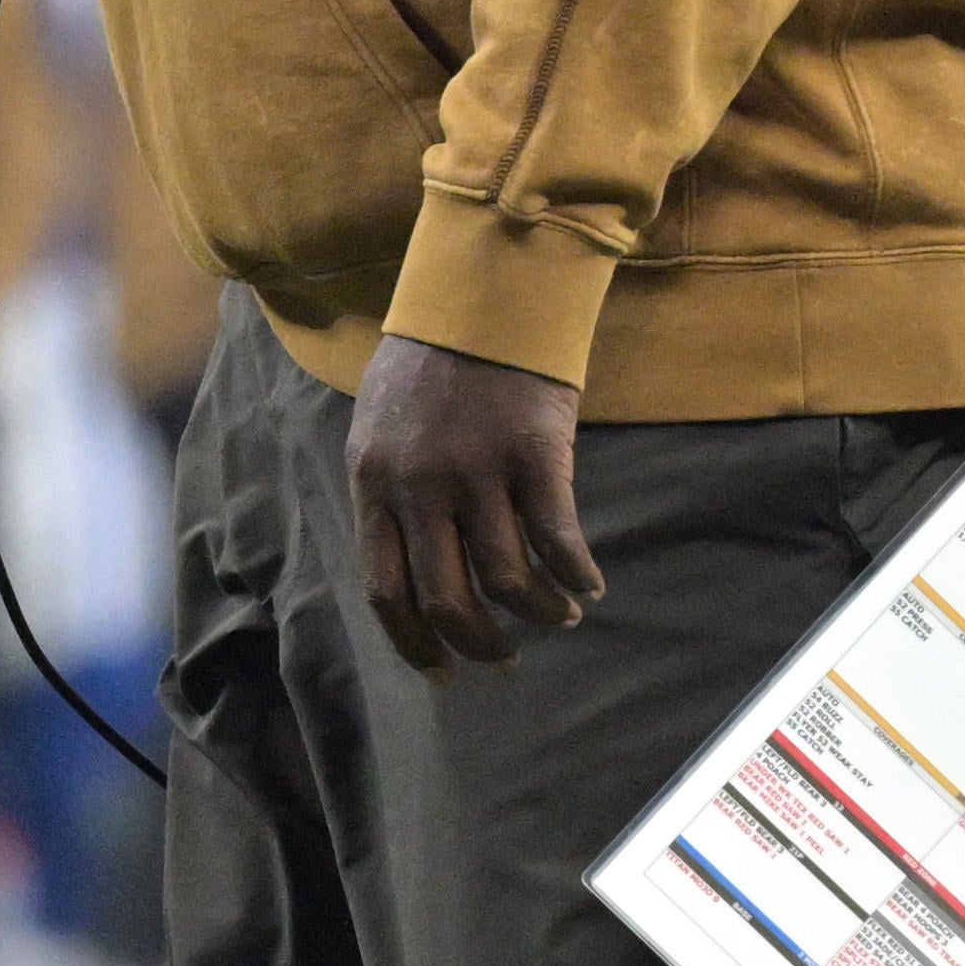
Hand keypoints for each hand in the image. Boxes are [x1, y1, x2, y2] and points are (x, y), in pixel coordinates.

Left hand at [347, 331, 599, 676]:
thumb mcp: (380, 426)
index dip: (416, 645)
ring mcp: (478, 470)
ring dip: (539, 612)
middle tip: (506, 659)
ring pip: (509, 580)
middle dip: (480, 645)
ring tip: (560, 617)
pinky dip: (577, 574)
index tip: (443, 673)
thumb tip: (412, 568)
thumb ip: (389, 493)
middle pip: (448, 600)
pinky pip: (558, 538)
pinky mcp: (535, 453)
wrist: (482, 292)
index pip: (387, 592)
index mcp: (374, 483)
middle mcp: (420, 486)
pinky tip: (590, 586)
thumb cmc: (430, 361)